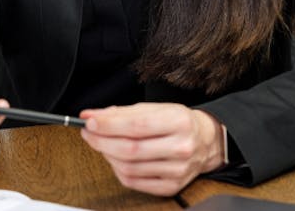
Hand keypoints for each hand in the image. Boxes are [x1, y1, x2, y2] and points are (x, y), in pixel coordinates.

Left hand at [79, 103, 224, 195]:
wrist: (205, 142)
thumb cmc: (177, 123)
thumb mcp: (155, 108)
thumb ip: (122, 112)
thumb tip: (91, 116)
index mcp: (179, 121)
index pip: (136, 125)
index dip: (108, 125)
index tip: (90, 121)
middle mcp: (181, 147)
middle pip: (130, 149)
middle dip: (102, 141)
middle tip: (89, 132)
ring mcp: (177, 170)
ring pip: (129, 167)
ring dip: (108, 155)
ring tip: (103, 144)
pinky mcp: (171, 186)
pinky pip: (134, 182)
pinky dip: (118, 170)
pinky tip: (116, 159)